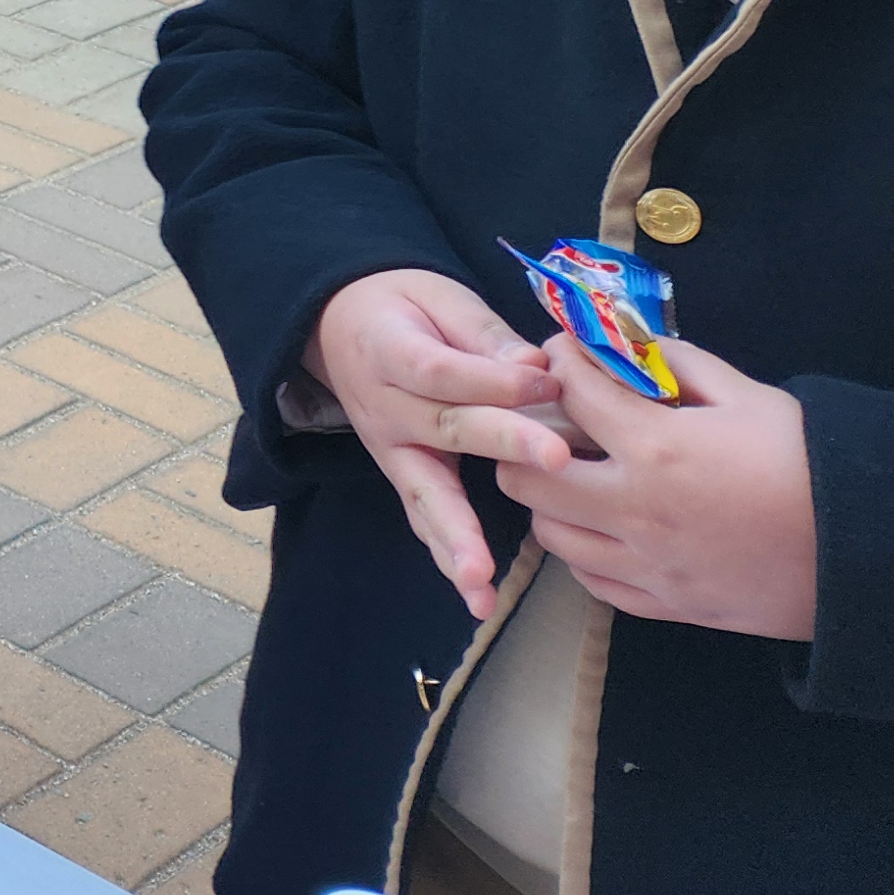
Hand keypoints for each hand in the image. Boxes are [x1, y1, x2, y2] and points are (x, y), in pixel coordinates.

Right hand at [309, 269, 566, 617]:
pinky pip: (423, 517)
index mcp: (388, 349)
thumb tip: (541, 367)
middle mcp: (383, 407)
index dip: (495, 377)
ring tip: (480, 578)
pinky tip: (475, 596)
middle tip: (556, 459)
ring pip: (424, 492)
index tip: (551, 381)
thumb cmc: (403, 307)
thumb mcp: (439, 298)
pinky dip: (448, 555)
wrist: (337, 324)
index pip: (443, 369)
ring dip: (456, 536)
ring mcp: (388, 448)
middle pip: (445, 426)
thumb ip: (486, 335)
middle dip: (502, 442)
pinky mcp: (401, 475)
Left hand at [501, 334, 817, 640]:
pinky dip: (585, 553)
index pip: (569, 392)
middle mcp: (635, 510)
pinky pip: (593, 581)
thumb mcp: (748, 396)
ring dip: (550, 501)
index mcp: (654, 448)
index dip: (559, 361)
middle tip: (552, 426)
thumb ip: (679, 365)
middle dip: (526, 441)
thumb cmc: (809, 465)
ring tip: (577, 479)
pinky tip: (605, 529)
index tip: (565, 355)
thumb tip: (629, 346)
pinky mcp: (667, 605)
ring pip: (549, 535)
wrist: (865, 550)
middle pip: (526, 475)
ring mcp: (647, 565)